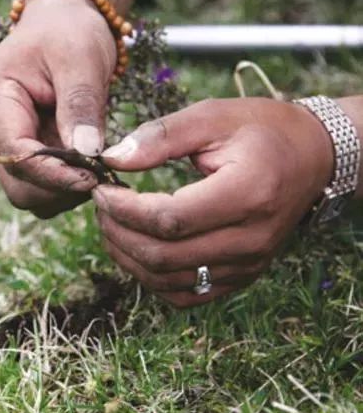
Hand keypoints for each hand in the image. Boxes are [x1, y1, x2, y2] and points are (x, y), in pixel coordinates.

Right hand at [0, 0, 115, 217]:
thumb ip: (80, 106)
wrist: (62, 25)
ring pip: (29, 194)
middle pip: (18, 186)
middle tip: (101, 175)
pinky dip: (68, 186)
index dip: (54, 174)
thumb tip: (87, 154)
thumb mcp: (81, 59)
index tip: (94, 177)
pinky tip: (90, 166)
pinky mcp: (23, 155)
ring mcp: (5, 144)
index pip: (16, 155)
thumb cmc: (68, 32)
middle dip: (60, 189)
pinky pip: (42, 187)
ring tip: (98, 167)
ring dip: (65, 192)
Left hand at [92, 98, 333, 306]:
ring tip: (112, 224)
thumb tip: (111, 159)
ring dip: (127, 257)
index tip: (102, 188)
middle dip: (117, 232)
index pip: (170, 220)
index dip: (124, 209)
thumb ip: (159, 137)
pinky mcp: (242, 277)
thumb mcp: (211, 117)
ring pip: (167, 281)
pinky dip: (150, 277)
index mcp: (248, 193)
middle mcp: (251, 238)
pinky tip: (136, 249)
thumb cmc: (260, 131)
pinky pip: (185, 294)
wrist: (311, 158)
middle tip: (101, 206)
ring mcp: (248, 264)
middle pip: (163, 256)